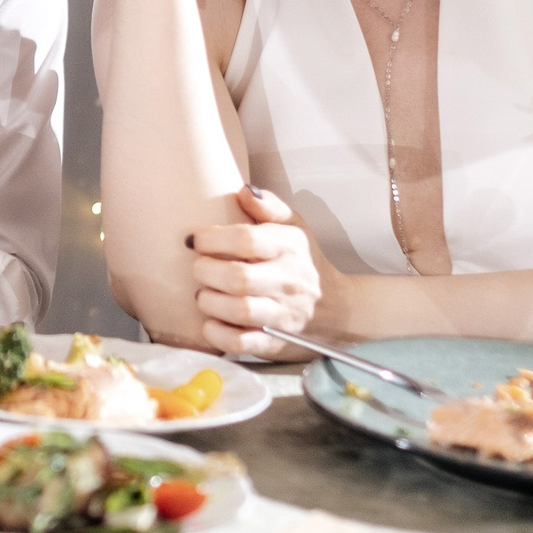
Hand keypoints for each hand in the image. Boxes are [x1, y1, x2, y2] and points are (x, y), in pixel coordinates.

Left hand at [190, 185, 338, 361]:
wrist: (337, 308)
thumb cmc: (304, 262)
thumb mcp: (295, 227)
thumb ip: (269, 207)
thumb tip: (244, 190)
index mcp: (290, 247)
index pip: (247, 240)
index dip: (213, 238)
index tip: (195, 240)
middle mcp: (289, 281)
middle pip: (238, 277)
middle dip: (205, 271)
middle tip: (197, 268)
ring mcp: (283, 314)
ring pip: (239, 310)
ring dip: (209, 302)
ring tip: (203, 295)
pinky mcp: (275, 342)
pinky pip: (241, 342)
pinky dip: (218, 334)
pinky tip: (210, 323)